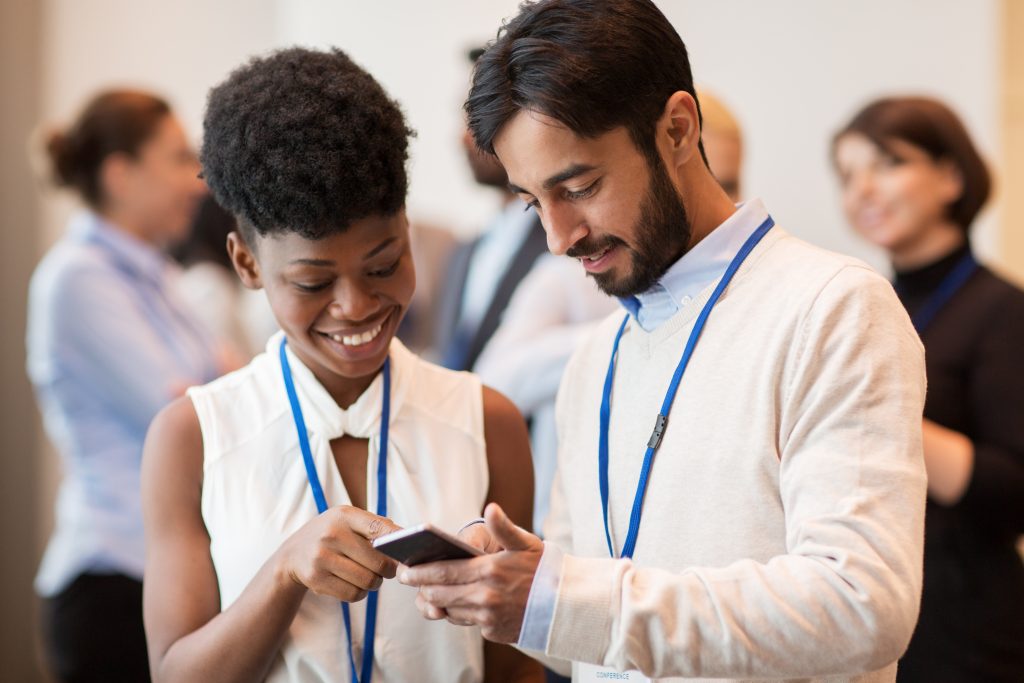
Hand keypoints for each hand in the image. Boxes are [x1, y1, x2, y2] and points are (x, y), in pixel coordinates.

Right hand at [275, 505, 400, 602]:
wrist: (293, 553)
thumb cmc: (332, 535)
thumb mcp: (348, 520)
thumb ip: (376, 526)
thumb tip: (406, 539)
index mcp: (344, 516)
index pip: (379, 528)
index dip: (398, 542)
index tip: (407, 551)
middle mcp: (332, 534)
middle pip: (378, 562)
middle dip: (388, 570)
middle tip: (386, 570)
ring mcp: (322, 557)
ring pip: (367, 581)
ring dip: (374, 583)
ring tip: (370, 576)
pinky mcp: (316, 579)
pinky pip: (353, 594)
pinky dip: (360, 593)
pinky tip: (355, 584)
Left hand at [398, 502, 543, 642]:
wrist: (564, 604)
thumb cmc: (543, 569)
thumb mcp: (525, 543)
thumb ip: (504, 527)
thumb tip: (490, 508)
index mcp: (489, 570)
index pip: (444, 572)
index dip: (420, 572)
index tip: (404, 569)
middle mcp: (485, 596)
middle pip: (440, 593)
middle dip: (421, 587)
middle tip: (408, 579)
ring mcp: (488, 616)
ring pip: (450, 609)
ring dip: (436, 600)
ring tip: (427, 590)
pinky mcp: (493, 631)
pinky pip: (466, 621)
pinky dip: (459, 611)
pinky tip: (456, 602)